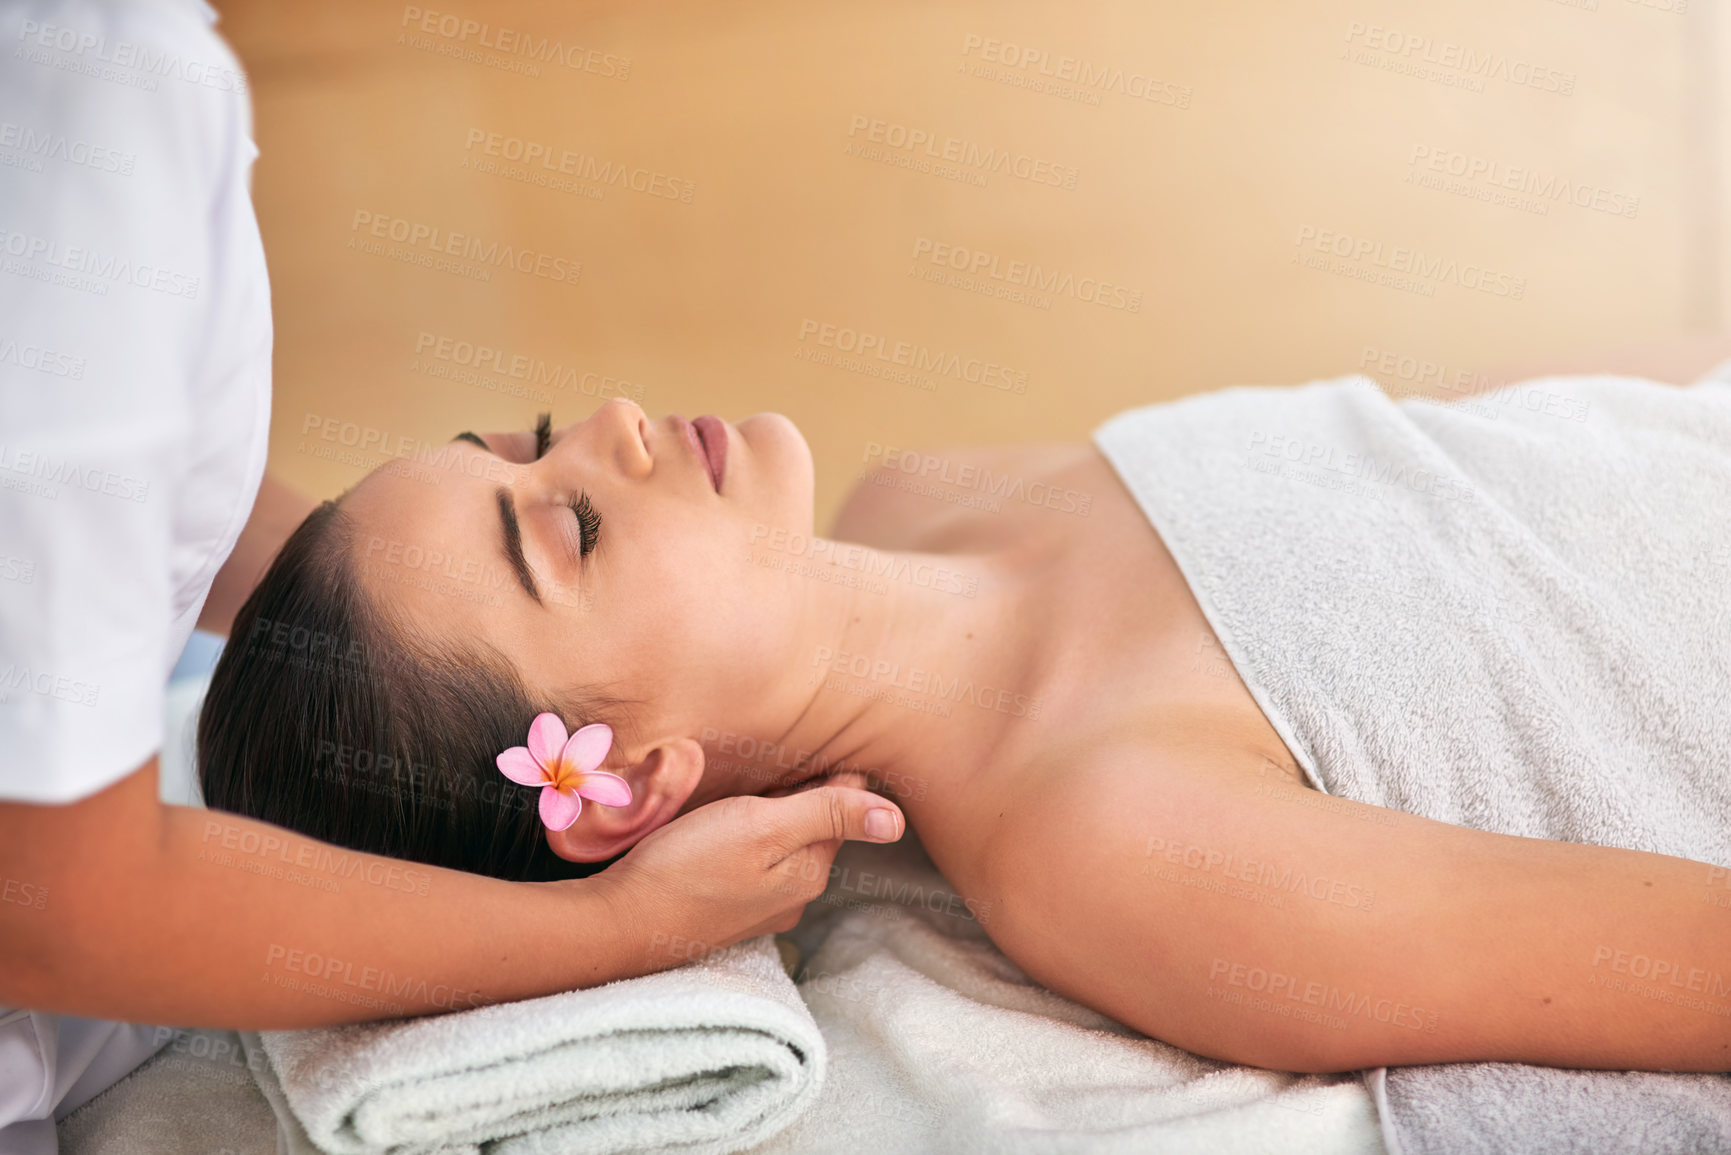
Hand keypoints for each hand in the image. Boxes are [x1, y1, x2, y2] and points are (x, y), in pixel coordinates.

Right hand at [592, 782, 903, 975]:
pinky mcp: (725, 905)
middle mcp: (794, 894)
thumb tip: (896, 820)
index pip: (844, 808)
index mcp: (811, 871)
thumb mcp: (763, 827)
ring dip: (771, 811)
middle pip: (814, 825)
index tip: (811, 736)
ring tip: (746, 779)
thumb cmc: (687, 866)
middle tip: (773, 751)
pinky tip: (720, 818)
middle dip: (801, 790)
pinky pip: (752, 858)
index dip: (831, 768)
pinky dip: (745, 833)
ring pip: (782, 841)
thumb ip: (828, 816)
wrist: (619, 921)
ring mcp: (759, 904)